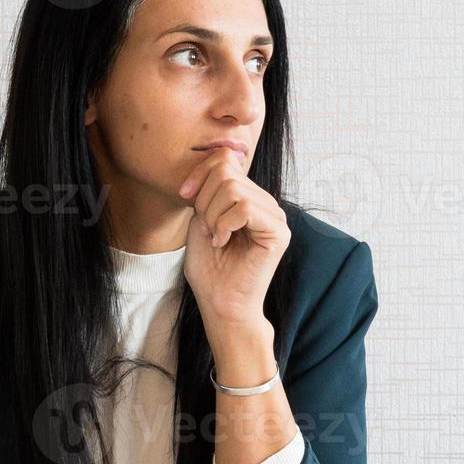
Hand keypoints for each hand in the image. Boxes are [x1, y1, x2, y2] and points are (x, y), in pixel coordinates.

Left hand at [178, 146, 290, 325]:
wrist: (220, 303)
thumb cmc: (209, 268)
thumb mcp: (200, 218)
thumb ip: (208, 189)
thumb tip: (215, 160)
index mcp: (248, 197)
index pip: (226, 159)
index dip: (200, 173)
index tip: (184, 197)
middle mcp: (266, 202)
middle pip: (227, 173)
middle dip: (204, 201)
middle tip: (206, 228)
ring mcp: (275, 216)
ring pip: (234, 189)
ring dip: (213, 215)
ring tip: (215, 237)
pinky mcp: (279, 232)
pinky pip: (246, 208)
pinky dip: (225, 224)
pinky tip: (223, 242)